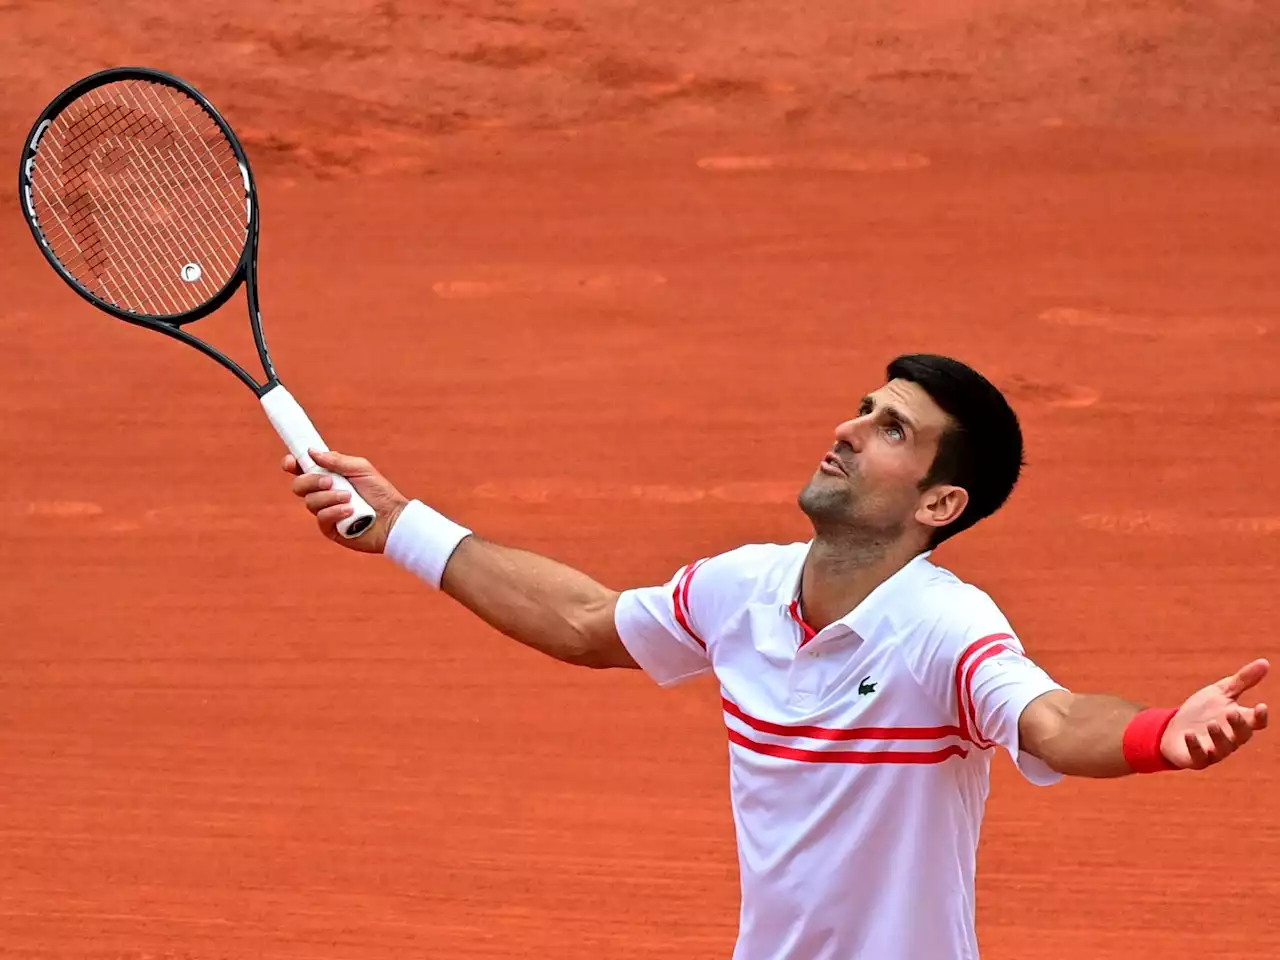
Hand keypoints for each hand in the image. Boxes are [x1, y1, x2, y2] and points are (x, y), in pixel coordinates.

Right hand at [282, 449, 409, 553]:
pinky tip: (349, 511)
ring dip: (329, 497)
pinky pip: (321, 518)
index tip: (290, 462)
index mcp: (329, 476)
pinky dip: (334, 512)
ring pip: (310, 502)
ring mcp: (325, 512)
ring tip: (349, 498)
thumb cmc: (381, 492)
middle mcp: (323, 494)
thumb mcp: (361, 469)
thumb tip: (311, 452)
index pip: (302, 469)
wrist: (394, 518)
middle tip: (329, 481)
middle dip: (311, 481)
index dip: (292, 464)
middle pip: (299, 486)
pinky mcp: (330, 529)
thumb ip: (337, 460)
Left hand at [1162, 659, 1269, 769]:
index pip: (1256, 722)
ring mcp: (1213, 750)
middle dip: (1238, 725)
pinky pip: (1198, 756)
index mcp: (1238, 722)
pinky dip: (1194, 746)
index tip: (1261, 706)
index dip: (1260, 717)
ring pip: (1222, 748)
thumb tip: (1265, 662)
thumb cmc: (1202, 710)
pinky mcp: (1195, 758)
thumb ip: (1243, 680)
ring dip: (1218, 736)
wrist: (1172, 728)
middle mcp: (1230, 739)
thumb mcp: (1220, 692)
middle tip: (1231, 712)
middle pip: (1241, 736)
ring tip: (1212, 724)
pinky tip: (1189, 734)